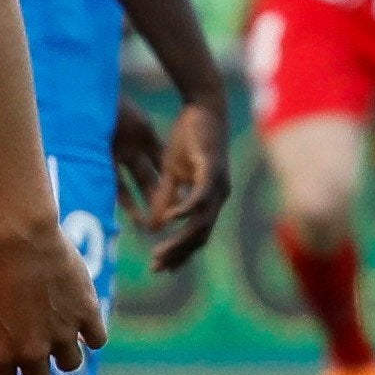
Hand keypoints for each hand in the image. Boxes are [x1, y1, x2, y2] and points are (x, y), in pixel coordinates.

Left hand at [0, 206, 107, 374]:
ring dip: (63, 353)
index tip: (5, 362)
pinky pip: (97, 339)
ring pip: (71, 364)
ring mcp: (61, 334)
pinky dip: (89, 333)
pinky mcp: (86, 313)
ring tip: (55, 328)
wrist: (15, 233)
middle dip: (33, 368)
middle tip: (31, 342)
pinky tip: (76, 316)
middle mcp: (31, 352)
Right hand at [115, 94, 231, 272]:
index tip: (160, 268)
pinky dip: (185, 210)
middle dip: (177, 255)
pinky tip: (170, 220)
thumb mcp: (171, 172)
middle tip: (156, 267)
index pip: (197, 235)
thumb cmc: (189, 137)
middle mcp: (218, 197)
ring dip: (180, 240)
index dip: (180, 254)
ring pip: (201, 222)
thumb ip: (165, 197)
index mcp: (209, 199)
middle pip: (200, 236)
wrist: (204, 106)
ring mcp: (218, 185)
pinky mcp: (212, 168)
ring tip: (160, 252)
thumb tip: (156, 223)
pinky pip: (200, 196)